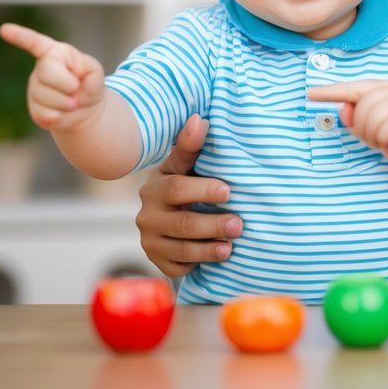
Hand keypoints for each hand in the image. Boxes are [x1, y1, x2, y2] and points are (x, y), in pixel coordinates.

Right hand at [0, 22, 104, 130]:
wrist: (86, 108)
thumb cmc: (89, 83)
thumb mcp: (95, 73)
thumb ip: (89, 73)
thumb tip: (72, 89)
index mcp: (56, 53)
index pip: (36, 43)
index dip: (20, 36)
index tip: (4, 29)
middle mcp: (41, 68)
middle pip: (47, 72)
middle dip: (67, 84)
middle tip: (76, 89)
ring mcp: (35, 87)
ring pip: (45, 96)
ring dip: (66, 103)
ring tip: (73, 101)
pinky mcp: (33, 107)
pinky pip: (44, 114)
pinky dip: (60, 116)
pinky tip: (62, 112)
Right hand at [134, 114, 241, 277]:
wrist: (170, 214)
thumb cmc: (186, 182)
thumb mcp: (186, 165)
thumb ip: (191, 146)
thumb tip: (199, 120)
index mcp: (157, 184)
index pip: (177, 187)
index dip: (204, 190)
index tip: (228, 191)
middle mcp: (148, 213)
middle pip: (182, 223)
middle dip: (213, 224)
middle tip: (239, 225)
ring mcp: (150, 239)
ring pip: (180, 249)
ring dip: (208, 249)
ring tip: (230, 247)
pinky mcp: (156, 260)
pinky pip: (176, 268)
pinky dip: (197, 265)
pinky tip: (215, 258)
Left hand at [308, 80, 387, 167]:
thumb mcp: (367, 126)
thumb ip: (352, 117)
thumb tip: (342, 108)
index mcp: (380, 87)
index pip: (350, 88)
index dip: (329, 92)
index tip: (309, 94)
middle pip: (360, 109)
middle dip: (363, 129)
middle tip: (377, 136)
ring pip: (371, 120)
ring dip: (375, 136)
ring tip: (386, 138)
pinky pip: (384, 131)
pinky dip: (385, 141)